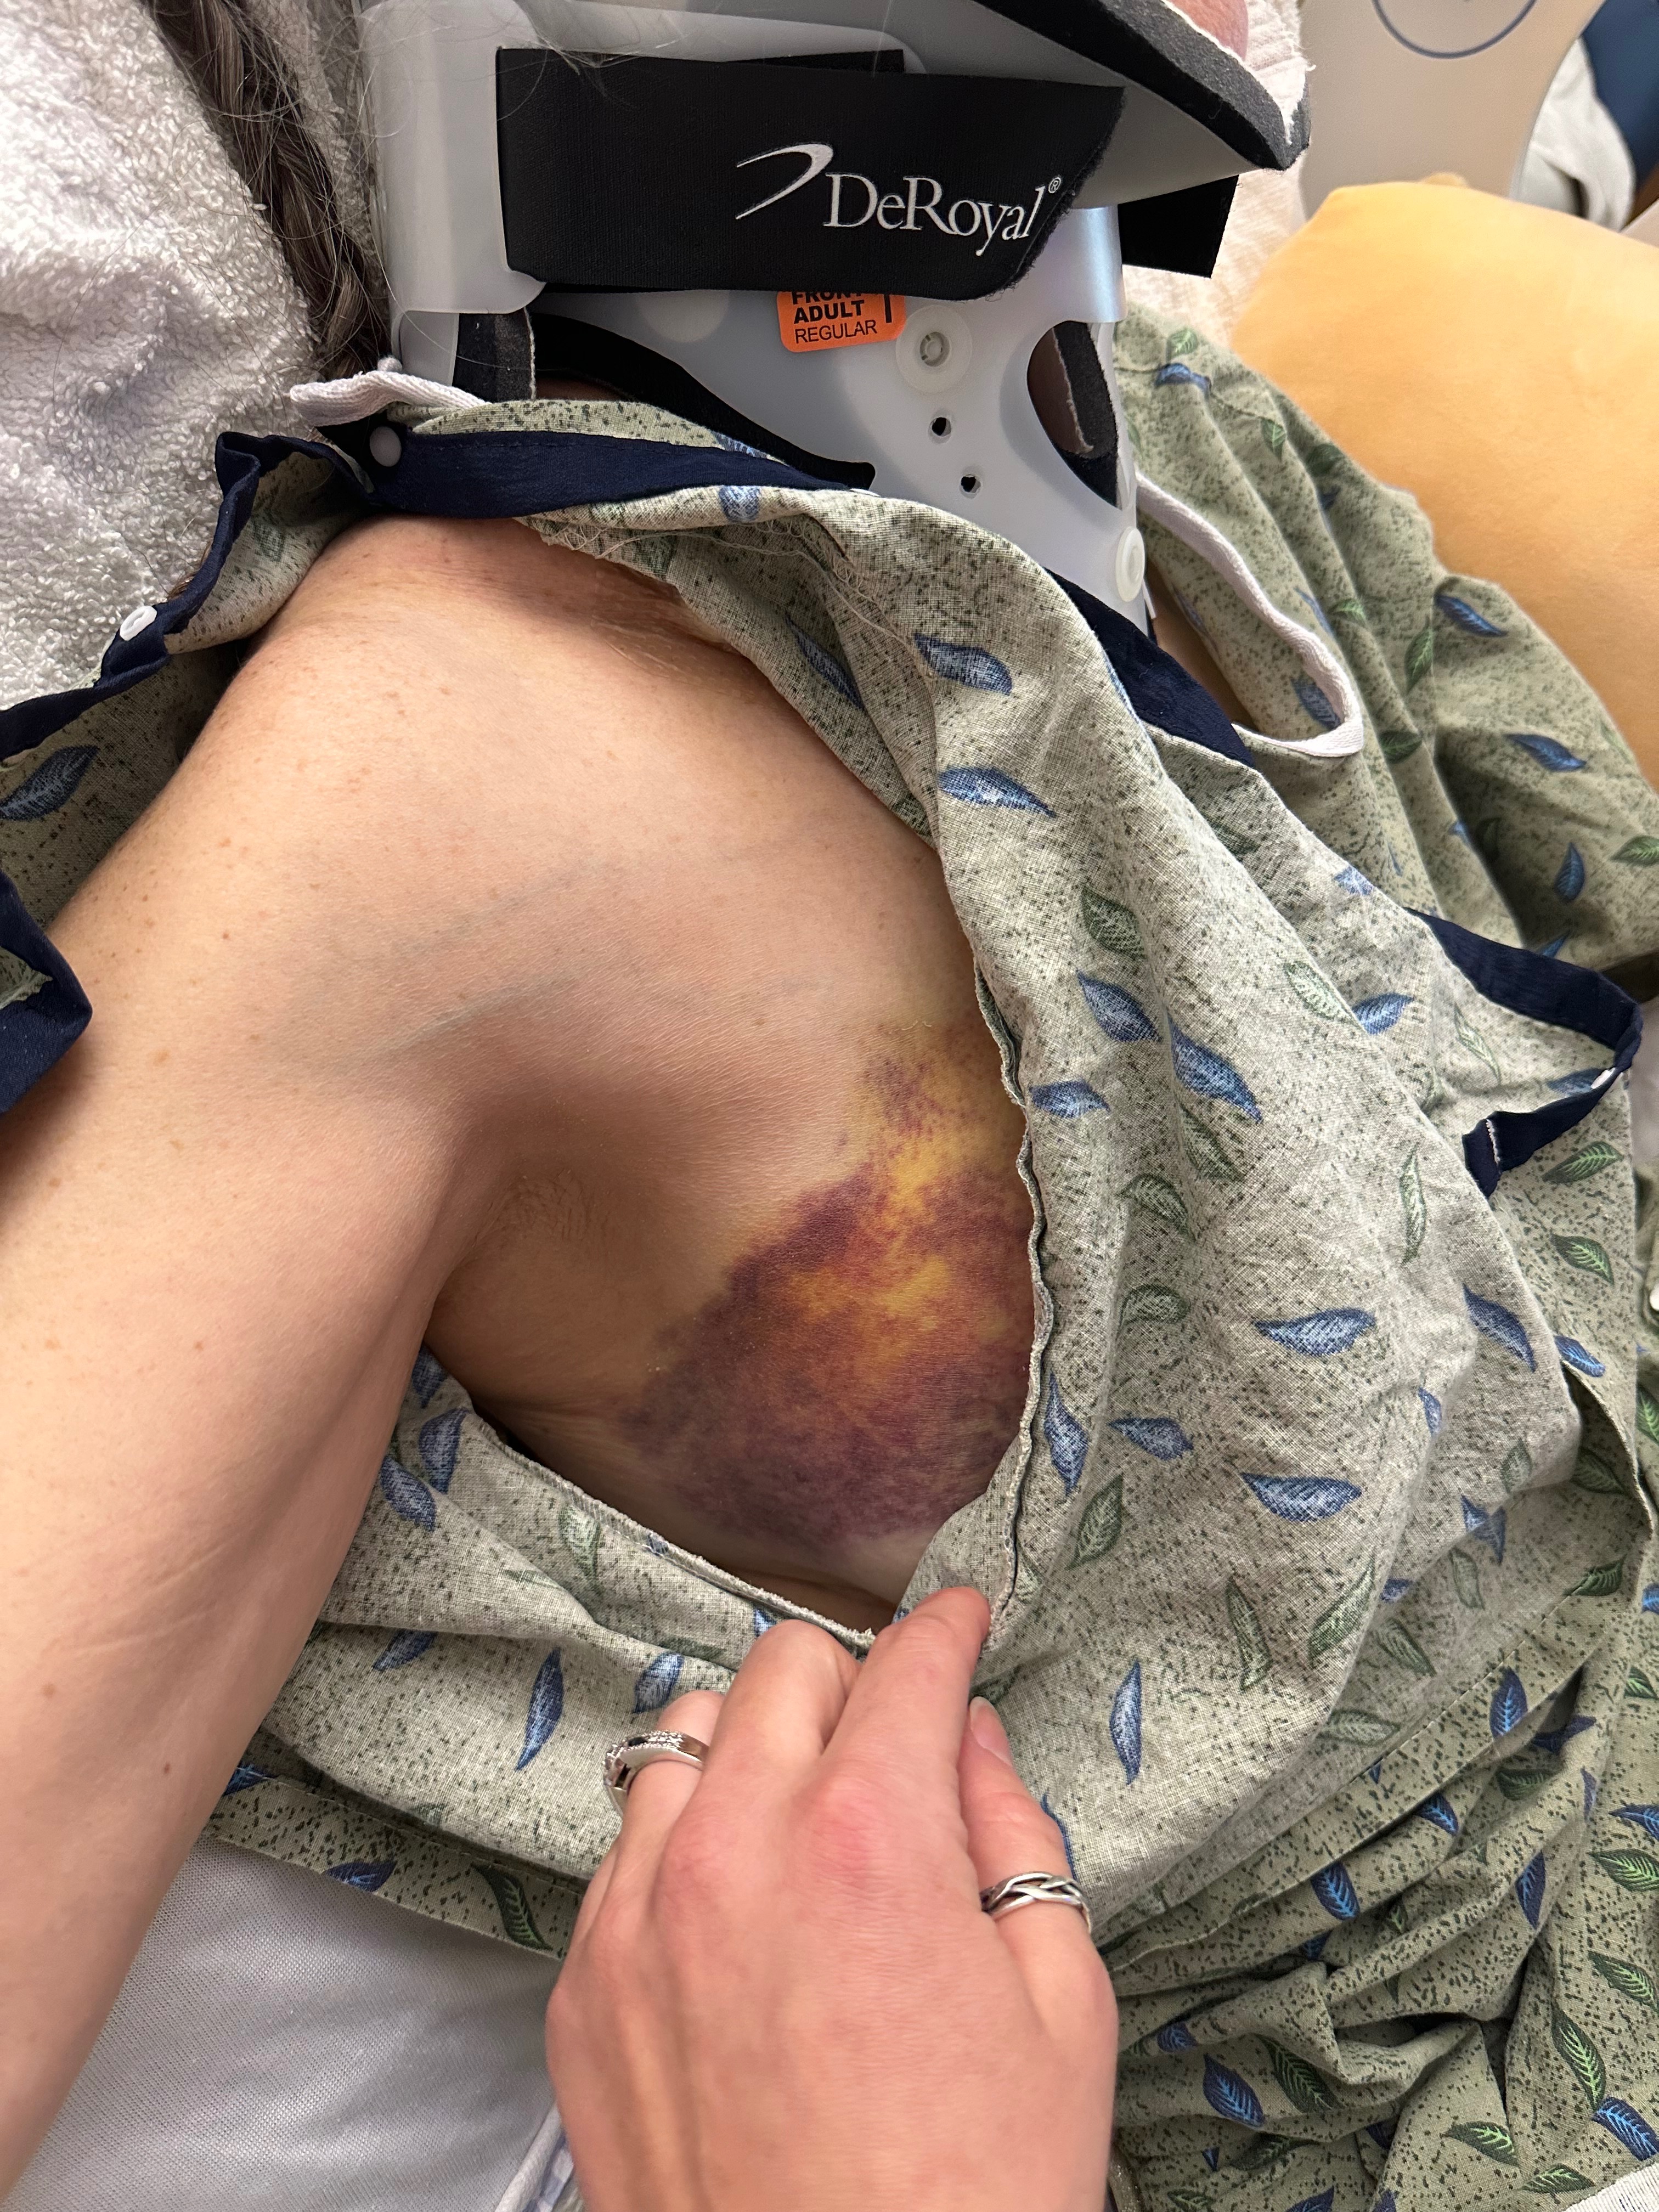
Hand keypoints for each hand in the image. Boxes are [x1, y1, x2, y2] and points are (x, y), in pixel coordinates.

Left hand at [546, 1587, 1116, 2211]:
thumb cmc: (978, 2197)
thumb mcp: (1060, 2006)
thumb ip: (1014, 1836)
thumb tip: (966, 1742)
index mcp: (869, 1838)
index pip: (904, 1668)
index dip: (946, 1629)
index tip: (961, 1618)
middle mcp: (735, 1850)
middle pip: (778, 1672)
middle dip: (847, 1674)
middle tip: (891, 1726)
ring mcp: (640, 1919)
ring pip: (682, 1743)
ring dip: (751, 1748)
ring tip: (804, 1809)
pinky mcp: (582, 1994)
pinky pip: (621, 1853)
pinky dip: (682, 1839)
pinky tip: (735, 1901)